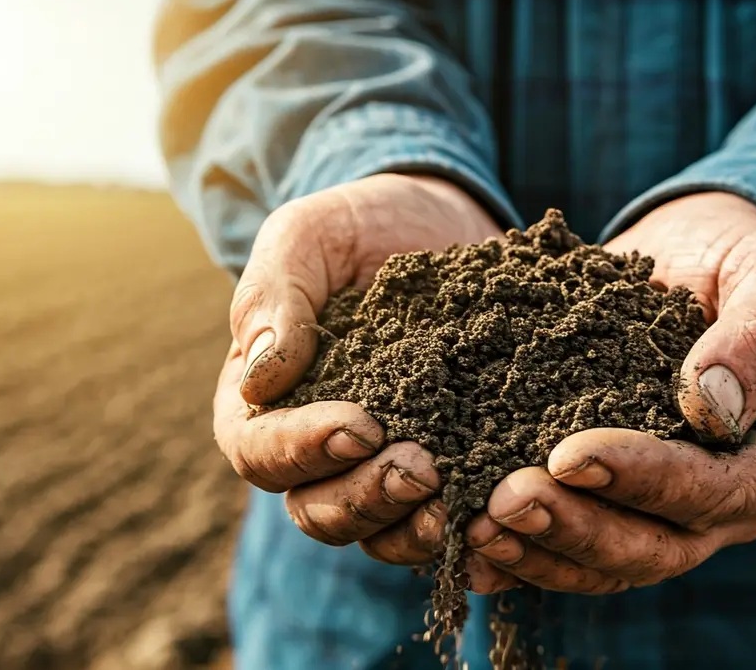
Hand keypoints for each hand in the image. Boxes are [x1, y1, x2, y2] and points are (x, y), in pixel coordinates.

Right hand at [213, 174, 503, 561]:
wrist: (437, 224)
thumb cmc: (355, 226)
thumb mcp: (306, 237)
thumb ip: (272, 296)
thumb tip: (258, 378)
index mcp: (259, 403)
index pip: (260, 450)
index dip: (304, 449)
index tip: (362, 426)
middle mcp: (311, 451)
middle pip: (317, 509)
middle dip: (367, 497)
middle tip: (423, 468)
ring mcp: (376, 467)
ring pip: (377, 530)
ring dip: (413, 526)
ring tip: (459, 500)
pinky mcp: (439, 468)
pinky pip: (438, 520)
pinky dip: (462, 528)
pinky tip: (496, 515)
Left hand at [461, 192, 755, 593]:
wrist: (694, 260)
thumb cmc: (741, 262)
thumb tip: (713, 407)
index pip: (717, 489)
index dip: (645, 479)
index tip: (570, 454)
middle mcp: (730, 506)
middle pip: (656, 548)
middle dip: (576, 527)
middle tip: (503, 500)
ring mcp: (670, 515)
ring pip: (607, 563)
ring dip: (539, 550)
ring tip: (473, 524)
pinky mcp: (616, 508)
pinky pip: (569, 551)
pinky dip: (519, 554)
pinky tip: (462, 542)